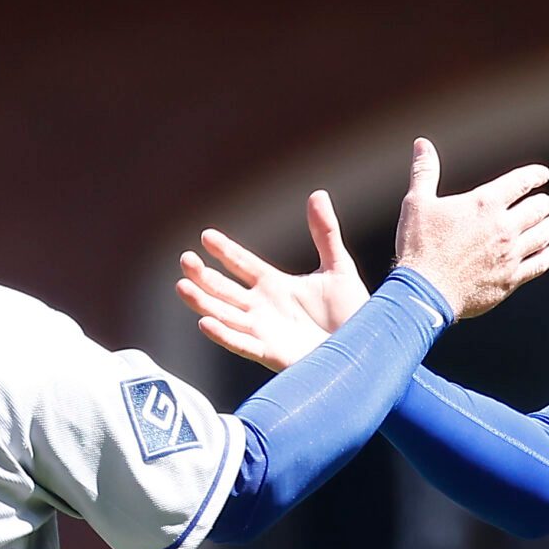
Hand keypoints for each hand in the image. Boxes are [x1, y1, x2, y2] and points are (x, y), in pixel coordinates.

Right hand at [178, 189, 368, 371]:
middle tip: (185, 259)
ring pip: (224, 315)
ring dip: (202, 302)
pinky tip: (204, 322)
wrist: (366, 350)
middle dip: (203, 276)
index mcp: (275, 285)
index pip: (242, 264)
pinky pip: (242, 344)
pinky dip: (223, 335)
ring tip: (182, 286)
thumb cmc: (352, 313)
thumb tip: (318, 194)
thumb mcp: (338, 268)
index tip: (206, 236)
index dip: (225, 250)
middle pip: (224, 290)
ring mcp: (264, 332)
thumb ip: (325, 233)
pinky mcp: (272, 354)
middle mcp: (263, 308)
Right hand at [392, 138, 548, 319]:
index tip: (542, 174)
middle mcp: (504, 227)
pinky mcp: (511, 279)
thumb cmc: (418, 246)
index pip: (521, 181)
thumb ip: (424, 171)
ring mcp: (510, 254)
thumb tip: (422, 143)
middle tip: (544, 203)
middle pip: (538, 208)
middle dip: (542, 203)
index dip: (535, 175)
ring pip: (544, 235)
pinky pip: (539, 264)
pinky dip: (547, 256)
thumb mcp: (416, 203)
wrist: (425, 292)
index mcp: (484, 203)